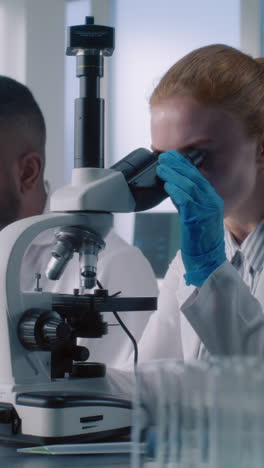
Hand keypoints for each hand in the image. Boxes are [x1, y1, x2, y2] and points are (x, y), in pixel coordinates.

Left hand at [156, 150, 225, 285]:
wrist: (207, 261)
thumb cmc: (199, 239)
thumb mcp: (194, 214)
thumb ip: (186, 200)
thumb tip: (172, 185)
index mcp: (212, 199)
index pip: (198, 176)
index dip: (184, 164)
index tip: (171, 156)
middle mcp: (212, 203)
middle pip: (194, 178)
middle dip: (177, 165)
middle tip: (164, 158)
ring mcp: (207, 211)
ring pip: (190, 187)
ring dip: (174, 176)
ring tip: (162, 169)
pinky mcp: (198, 220)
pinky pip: (187, 202)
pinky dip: (176, 191)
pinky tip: (167, 185)